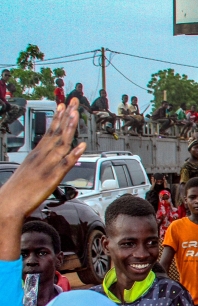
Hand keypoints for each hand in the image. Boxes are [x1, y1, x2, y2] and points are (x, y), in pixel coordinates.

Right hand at [0, 99, 85, 219]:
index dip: (57, 118)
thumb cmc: (18, 189)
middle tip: (73, 101)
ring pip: (60, 143)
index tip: (63, 105)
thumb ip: (42, 162)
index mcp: (36, 154)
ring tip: (75, 114)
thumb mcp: (30, 170)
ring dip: (69, 128)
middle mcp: (41, 156)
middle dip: (65, 116)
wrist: (8, 203)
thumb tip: (53, 157)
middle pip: (56, 132)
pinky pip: (64, 164)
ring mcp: (46, 166)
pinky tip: (81, 146)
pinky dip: (73, 154)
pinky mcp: (51, 178)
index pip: (49, 131)